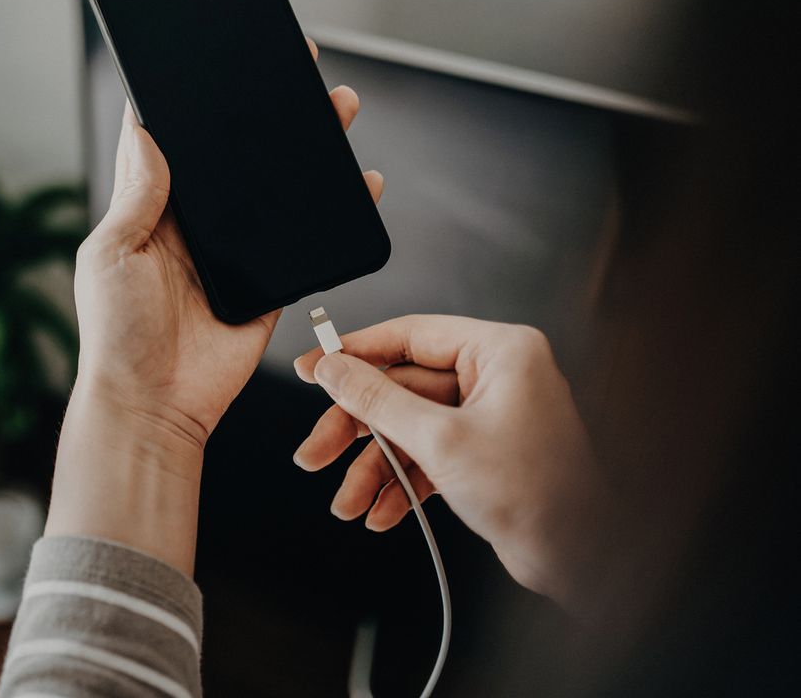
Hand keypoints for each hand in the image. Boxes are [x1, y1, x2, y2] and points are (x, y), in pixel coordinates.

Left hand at [47, 43, 381, 572]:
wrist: (154, 407)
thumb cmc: (117, 336)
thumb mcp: (112, 253)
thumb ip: (138, 195)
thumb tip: (145, 130)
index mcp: (150, 211)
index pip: (175, 143)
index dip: (196, 102)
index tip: (225, 58)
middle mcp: (193, 227)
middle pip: (236, 159)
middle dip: (267, 115)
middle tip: (297, 71)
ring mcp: (234, 256)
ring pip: (277, 192)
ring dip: (307, 151)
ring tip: (336, 110)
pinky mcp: (268, 287)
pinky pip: (305, 244)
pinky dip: (333, 213)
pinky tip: (358, 181)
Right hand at [293, 315, 606, 604]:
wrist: (581, 559)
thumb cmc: (540, 496)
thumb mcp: (440, 441)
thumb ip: (378, 399)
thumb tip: (335, 369)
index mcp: (500, 352)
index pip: (410, 335)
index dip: (354, 352)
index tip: (313, 366)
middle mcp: (497, 376)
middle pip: (400, 387)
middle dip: (356, 430)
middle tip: (317, 451)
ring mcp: (490, 414)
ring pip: (407, 427)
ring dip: (374, 468)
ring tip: (348, 501)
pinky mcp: (483, 450)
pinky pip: (426, 454)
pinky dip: (401, 483)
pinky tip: (381, 510)